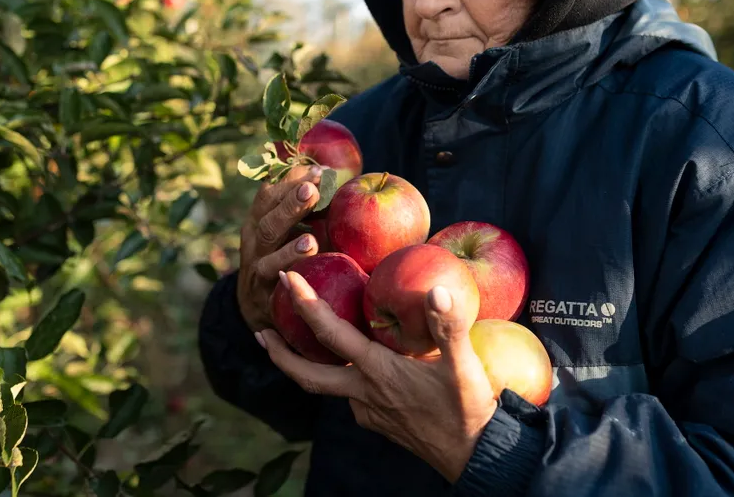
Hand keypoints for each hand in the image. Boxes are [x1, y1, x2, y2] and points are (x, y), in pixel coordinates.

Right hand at [237, 165, 322, 331]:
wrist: (258, 302)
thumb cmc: (284, 253)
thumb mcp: (290, 227)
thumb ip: (309, 207)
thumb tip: (336, 176)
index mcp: (260, 218)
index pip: (270, 194)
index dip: (292, 181)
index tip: (318, 170)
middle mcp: (254, 240)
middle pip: (267, 219)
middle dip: (290, 204)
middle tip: (313, 191)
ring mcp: (256, 268)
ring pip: (268, 257)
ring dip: (289, 249)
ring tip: (310, 241)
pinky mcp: (264, 295)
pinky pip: (275, 286)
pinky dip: (289, 280)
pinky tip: (304, 277)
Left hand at [257, 271, 497, 483]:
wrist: (474, 456)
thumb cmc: (468, 408)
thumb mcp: (464, 365)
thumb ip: (448, 326)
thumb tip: (436, 288)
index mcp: (378, 372)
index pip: (330, 334)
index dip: (305, 303)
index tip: (285, 277)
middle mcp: (363, 392)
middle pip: (307, 374)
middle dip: (279, 352)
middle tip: (259, 330)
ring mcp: (367, 409)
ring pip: (327, 384)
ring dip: (306, 363)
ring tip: (296, 340)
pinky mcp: (377, 419)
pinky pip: (348, 392)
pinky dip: (339, 373)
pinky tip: (351, 361)